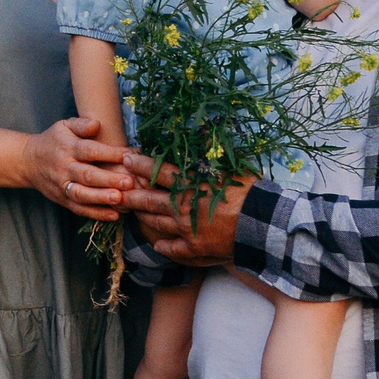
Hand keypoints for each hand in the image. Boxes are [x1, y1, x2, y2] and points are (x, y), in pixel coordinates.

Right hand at [22, 116, 134, 217]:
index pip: (90, 151)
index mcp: (67, 148)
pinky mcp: (63, 200)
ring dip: (101, 198)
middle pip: (87, 175)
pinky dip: (96, 214)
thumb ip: (81, 124)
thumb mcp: (64, 126)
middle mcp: (64, 168)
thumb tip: (97, 124)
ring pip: (82, 195)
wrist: (28, 162)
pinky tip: (114, 215)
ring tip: (120, 199)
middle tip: (128, 182)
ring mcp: (62, 186)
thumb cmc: (53, 141)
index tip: (129, 155)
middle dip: (108, 179)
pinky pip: (79, 209)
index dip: (109, 153)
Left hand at [123, 162, 255, 264]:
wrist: (261, 224)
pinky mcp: (194, 247)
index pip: (158, 171)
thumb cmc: (249, 192)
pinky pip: (173, 248)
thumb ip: (211, 151)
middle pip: (148, 199)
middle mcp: (182, 206)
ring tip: (132, 211)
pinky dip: (163, 246)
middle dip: (130, 193)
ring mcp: (185, 228)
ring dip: (142, 216)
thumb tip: (202, 130)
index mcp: (190, 184)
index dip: (140, 164)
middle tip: (116, 189)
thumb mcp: (231, 166)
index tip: (127, 158)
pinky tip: (157, 245)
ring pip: (156, 222)